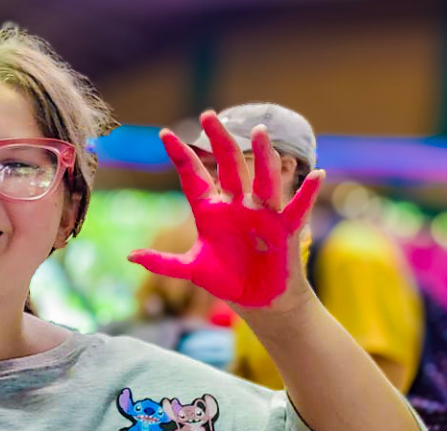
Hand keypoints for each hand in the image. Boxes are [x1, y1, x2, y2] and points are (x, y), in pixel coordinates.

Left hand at [128, 111, 322, 309]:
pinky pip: (297, 208)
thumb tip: (130, 256)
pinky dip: (307, 192)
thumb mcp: (192, 270)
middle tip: (208, 115)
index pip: (194, 177)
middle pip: (229, 167)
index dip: (181, 156)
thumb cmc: (225, 280)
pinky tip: (317, 174)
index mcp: (211, 211)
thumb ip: (163, 263)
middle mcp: (236, 206)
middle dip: (219, 141)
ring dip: (262, 157)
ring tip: (259, 132)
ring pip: (262, 180)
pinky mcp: (285, 229)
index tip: (164, 134)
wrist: (256, 300)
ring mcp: (261, 214)